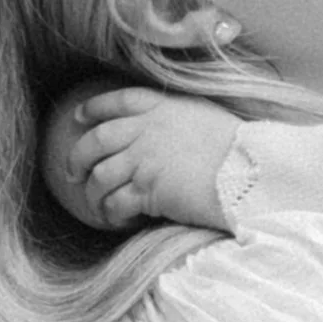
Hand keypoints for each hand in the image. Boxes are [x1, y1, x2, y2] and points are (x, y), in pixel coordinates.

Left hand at [48, 86, 240, 232]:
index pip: (117, 101)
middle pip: (95, 140)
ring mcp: (144, 160)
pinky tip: (120, 220)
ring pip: (99, 176)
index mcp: (161, 106)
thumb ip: (178, 121)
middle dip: (77, 157)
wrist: (249, 171)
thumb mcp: (205, 117)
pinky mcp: (147, 190)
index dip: (92, 110)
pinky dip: (112, 214)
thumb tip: (167, 133)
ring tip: (97, 205)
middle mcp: (146, 130)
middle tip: (73, 173)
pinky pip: (116, 204)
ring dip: (93, 194)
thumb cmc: (239, 148)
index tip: (79, 118)